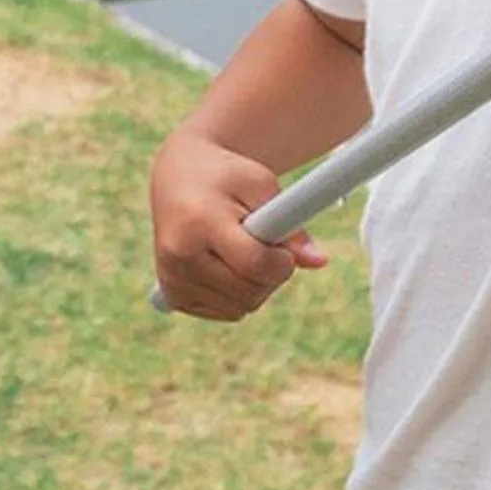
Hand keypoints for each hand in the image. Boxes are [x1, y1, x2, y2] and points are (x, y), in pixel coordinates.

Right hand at [149, 129, 327, 322]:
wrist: (178, 177)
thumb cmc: (226, 176)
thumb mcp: (260, 184)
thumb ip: (291, 220)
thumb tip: (319, 261)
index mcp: (199, 223)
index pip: (255, 264)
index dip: (282, 261)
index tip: (283, 246)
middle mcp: (178, 256)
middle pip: (249, 292)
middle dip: (271, 273)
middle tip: (267, 245)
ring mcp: (172, 279)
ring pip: (241, 308)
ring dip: (256, 286)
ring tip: (245, 251)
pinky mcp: (171, 295)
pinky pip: (226, 312)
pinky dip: (238, 295)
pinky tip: (227, 265)